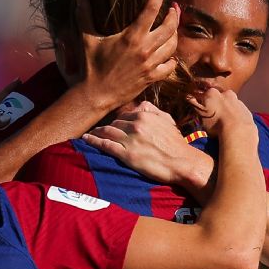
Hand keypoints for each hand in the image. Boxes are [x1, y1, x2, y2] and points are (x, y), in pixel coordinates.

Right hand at [75, 0, 179, 109]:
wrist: (96, 95)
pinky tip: (169, 55)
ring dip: (174, 35)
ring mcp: (150, 65)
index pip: (150, 10)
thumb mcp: (87, 39)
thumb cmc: (91, 66)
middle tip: (173, 9)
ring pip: (172, 46)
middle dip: (174, 15)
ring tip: (172, 28)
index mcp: (131, 37)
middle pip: (169, 27)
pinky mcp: (151, 78)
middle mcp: (145, 49)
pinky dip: (172, 59)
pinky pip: (169, 67)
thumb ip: (85, 15)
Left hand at [82, 102, 213, 187]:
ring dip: (96, 132)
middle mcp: (135, 125)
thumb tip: (140, 106)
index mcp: (145, 116)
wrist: (182, 162)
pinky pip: (105, 145)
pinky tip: (86, 140)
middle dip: (106, 127)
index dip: (118, 121)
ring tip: (89, 135)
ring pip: (107, 132)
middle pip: (114, 123)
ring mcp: (130, 140)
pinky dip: (94, 141)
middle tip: (98, 131)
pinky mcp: (127, 155)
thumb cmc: (176, 143)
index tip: (112, 125)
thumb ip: (152, 110)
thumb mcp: (167, 120)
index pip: (124, 115)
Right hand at [187, 88, 252, 137]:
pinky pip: (239, 113)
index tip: (202, 112)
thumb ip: (194, 104)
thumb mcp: (200, 114)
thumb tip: (188, 97)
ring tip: (224, 125)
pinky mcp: (247, 111)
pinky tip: (233, 127)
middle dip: (216, 106)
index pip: (204, 95)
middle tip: (213, 119)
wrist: (238, 132)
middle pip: (218, 98)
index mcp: (213, 93)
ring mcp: (238, 102)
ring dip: (226, 112)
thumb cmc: (216, 124)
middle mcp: (227, 93)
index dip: (202, 104)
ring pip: (229, 105)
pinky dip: (235, 118)